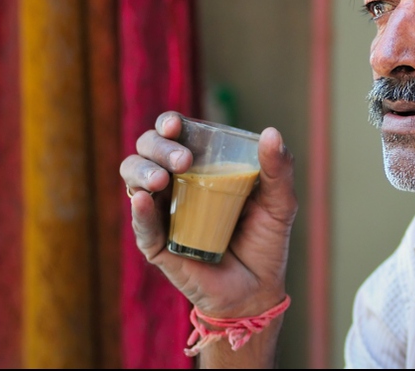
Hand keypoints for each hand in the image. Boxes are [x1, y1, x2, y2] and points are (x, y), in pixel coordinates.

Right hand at [120, 111, 297, 319]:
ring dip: (141, 172)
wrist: (259, 290)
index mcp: (202, 166)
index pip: (175, 135)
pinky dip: (139, 213)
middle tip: (183, 161)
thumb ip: (279, 169)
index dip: (168, 125)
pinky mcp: (158, 246)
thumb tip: (271, 133)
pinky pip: (142, 227)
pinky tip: (143, 201)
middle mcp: (177, 185)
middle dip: (157, 147)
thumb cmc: (265, 240)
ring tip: (162, 180)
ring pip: (134, 181)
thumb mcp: (280, 202)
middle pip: (148, 152)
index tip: (176, 125)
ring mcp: (164, 214)